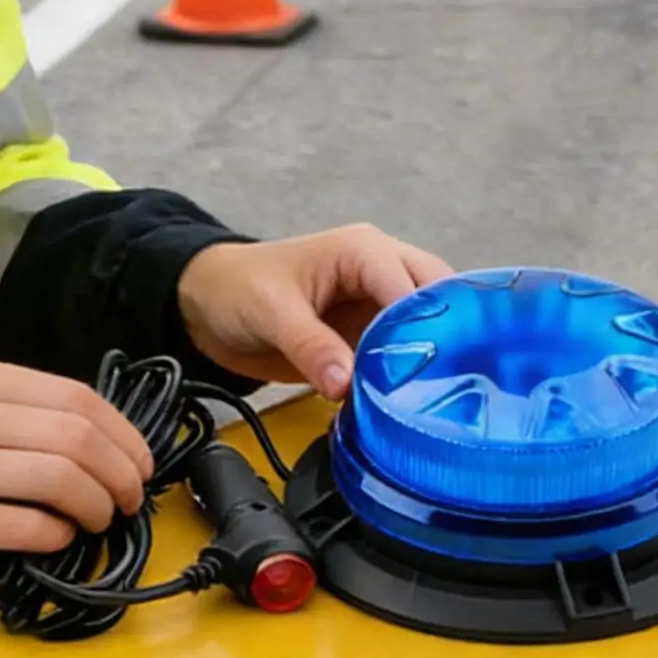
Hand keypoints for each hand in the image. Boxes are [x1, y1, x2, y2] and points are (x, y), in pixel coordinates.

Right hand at [0, 353, 153, 595]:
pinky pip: (20, 525)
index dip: (120, 430)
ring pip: (56, 476)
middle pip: (72, 433)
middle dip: (119, 471)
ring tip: (100, 522)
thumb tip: (78, 438)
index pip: (68, 393)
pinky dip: (55, 535)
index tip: (137, 459)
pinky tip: (57, 541)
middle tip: (129, 498)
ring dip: (96, 505)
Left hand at [177, 225, 450, 400]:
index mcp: (363, 251)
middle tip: (450, 389)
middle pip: (438, 302)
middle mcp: (382, 272)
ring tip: (439, 403)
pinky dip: (410, 377)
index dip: (428, 327)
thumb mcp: (271, 312)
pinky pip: (403, 355)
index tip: (433, 373)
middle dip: (447, 341)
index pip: (414, 286)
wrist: (207, 306)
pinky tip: (416, 407)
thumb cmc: (238, 288)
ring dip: (433, 361)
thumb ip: (310, 347)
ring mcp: (378, 306)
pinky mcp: (369, 337)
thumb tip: (346, 385)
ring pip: (428, 329)